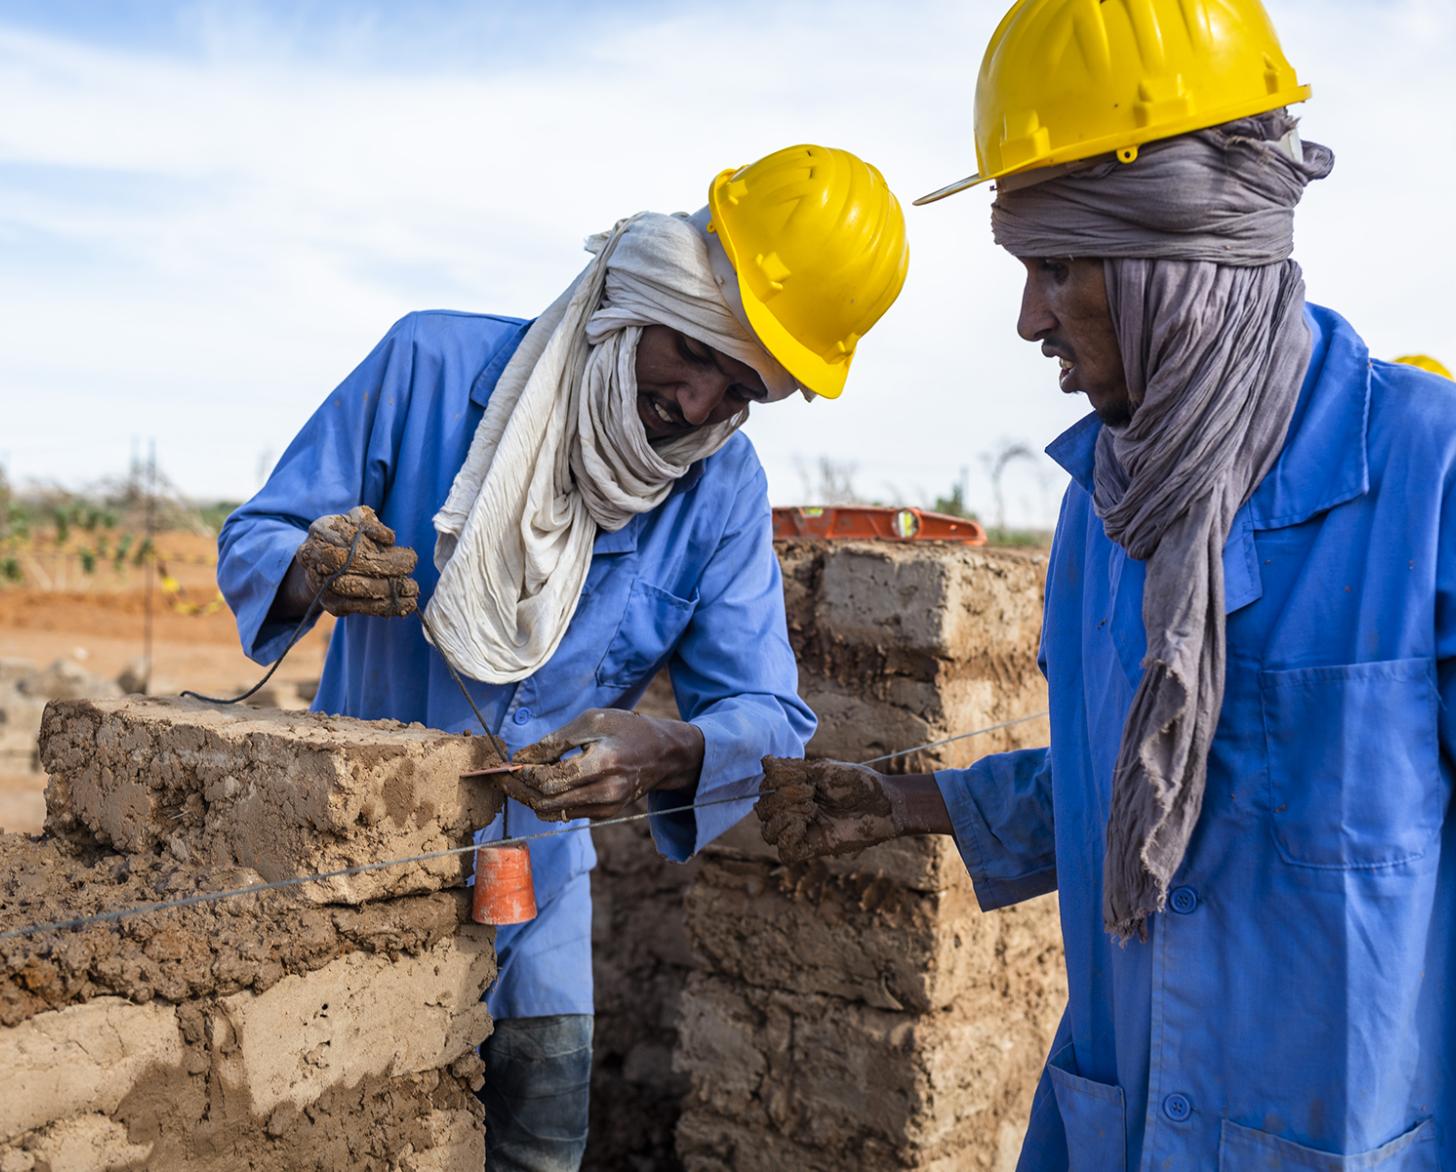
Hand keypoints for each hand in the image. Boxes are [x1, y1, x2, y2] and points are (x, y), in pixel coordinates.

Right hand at [293, 505, 418, 617]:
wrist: (322, 564)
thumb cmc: (346, 537)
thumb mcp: (355, 521)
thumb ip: (369, 523)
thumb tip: (388, 539)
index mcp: (320, 531)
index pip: (346, 535)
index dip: (372, 538)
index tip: (394, 540)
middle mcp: (313, 557)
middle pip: (349, 563)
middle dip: (383, 565)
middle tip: (410, 565)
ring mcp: (320, 584)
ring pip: (353, 588)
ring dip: (386, 589)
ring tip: (412, 588)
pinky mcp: (331, 604)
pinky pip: (359, 608)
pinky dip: (386, 606)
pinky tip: (407, 604)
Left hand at [501, 709, 704, 820]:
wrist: (664, 755)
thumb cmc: (627, 730)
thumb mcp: (592, 722)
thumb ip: (555, 742)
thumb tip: (520, 759)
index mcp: (603, 763)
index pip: (549, 780)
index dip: (523, 775)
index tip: (509, 765)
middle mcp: (606, 792)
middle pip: (546, 802)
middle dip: (519, 790)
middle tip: (502, 778)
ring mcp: (606, 807)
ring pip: (553, 812)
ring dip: (530, 798)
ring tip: (517, 782)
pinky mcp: (605, 814)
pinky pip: (566, 813)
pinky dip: (548, 802)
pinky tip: (540, 787)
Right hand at [757, 757, 897, 862]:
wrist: (885, 803)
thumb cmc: (859, 784)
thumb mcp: (823, 770)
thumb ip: (792, 770)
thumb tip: (765, 762)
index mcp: (796, 792)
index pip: (765, 789)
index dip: (775, 782)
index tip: (803, 779)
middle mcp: (796, 812)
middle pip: (762, 811)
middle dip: (780, 798)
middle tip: (810, 795)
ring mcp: (804, 831)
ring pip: (768, 833)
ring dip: (782, 817)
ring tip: (809, 810)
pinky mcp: (814, 848)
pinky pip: (785, 852)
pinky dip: (787, 837)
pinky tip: (804, 825)